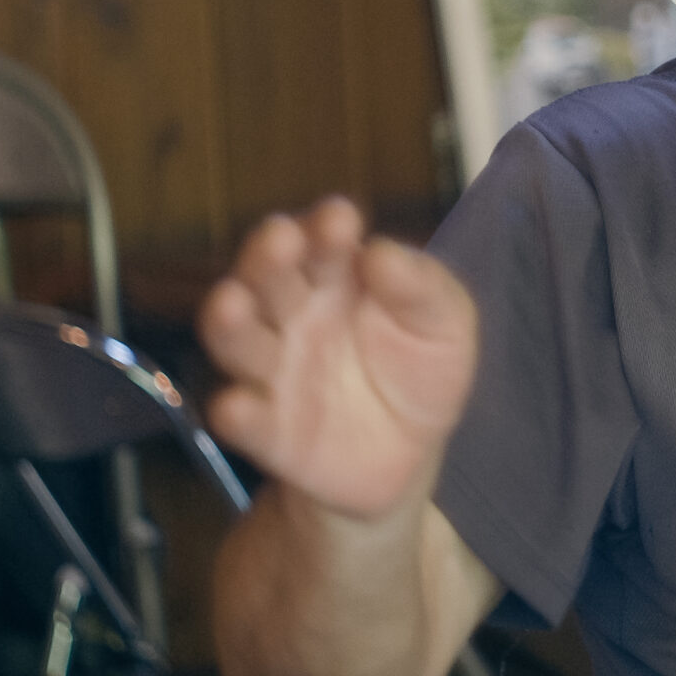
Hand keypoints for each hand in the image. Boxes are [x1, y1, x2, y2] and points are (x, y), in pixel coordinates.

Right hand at [198, 197, 478, 520]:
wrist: (410, 456)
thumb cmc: (421, 370)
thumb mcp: (446, 325)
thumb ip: (423, 287)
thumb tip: (382, 250)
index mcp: (339, 277)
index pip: (323, 241)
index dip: (327, 227)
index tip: (340, 219)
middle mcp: (294, 314)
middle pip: (269, 276)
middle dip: (269, 255)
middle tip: (281, 240)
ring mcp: (275, 372)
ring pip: (237, 339)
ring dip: (229, 320)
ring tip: (231, 303)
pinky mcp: (268, 432)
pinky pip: (244, 420)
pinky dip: (236, 413)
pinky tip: (236, 408)